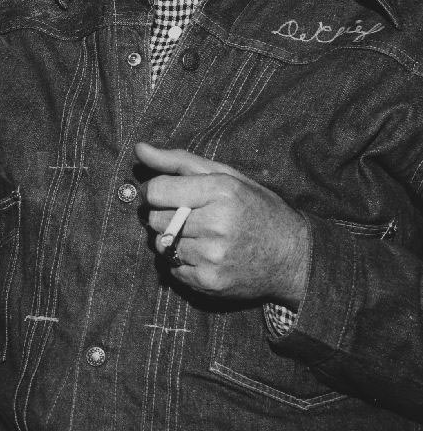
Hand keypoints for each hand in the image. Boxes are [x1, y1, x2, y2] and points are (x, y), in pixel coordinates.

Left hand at [137, 141, 308, 305]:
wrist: (292, 256)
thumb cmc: (256, 208)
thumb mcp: (225, 176)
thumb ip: (178, 161)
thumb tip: (139, 149)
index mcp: (220, 190)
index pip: (156, 191)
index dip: (155, 192)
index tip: (166, 194)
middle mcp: (216, 223)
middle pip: (154, 219)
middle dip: (164, 215)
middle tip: (189, 216)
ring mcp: (212, 255)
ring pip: (161, 245)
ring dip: (173, 240)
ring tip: (201, 236)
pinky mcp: (210, 281)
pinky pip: (172, 269)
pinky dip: (182, 262)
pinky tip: (205, 255)